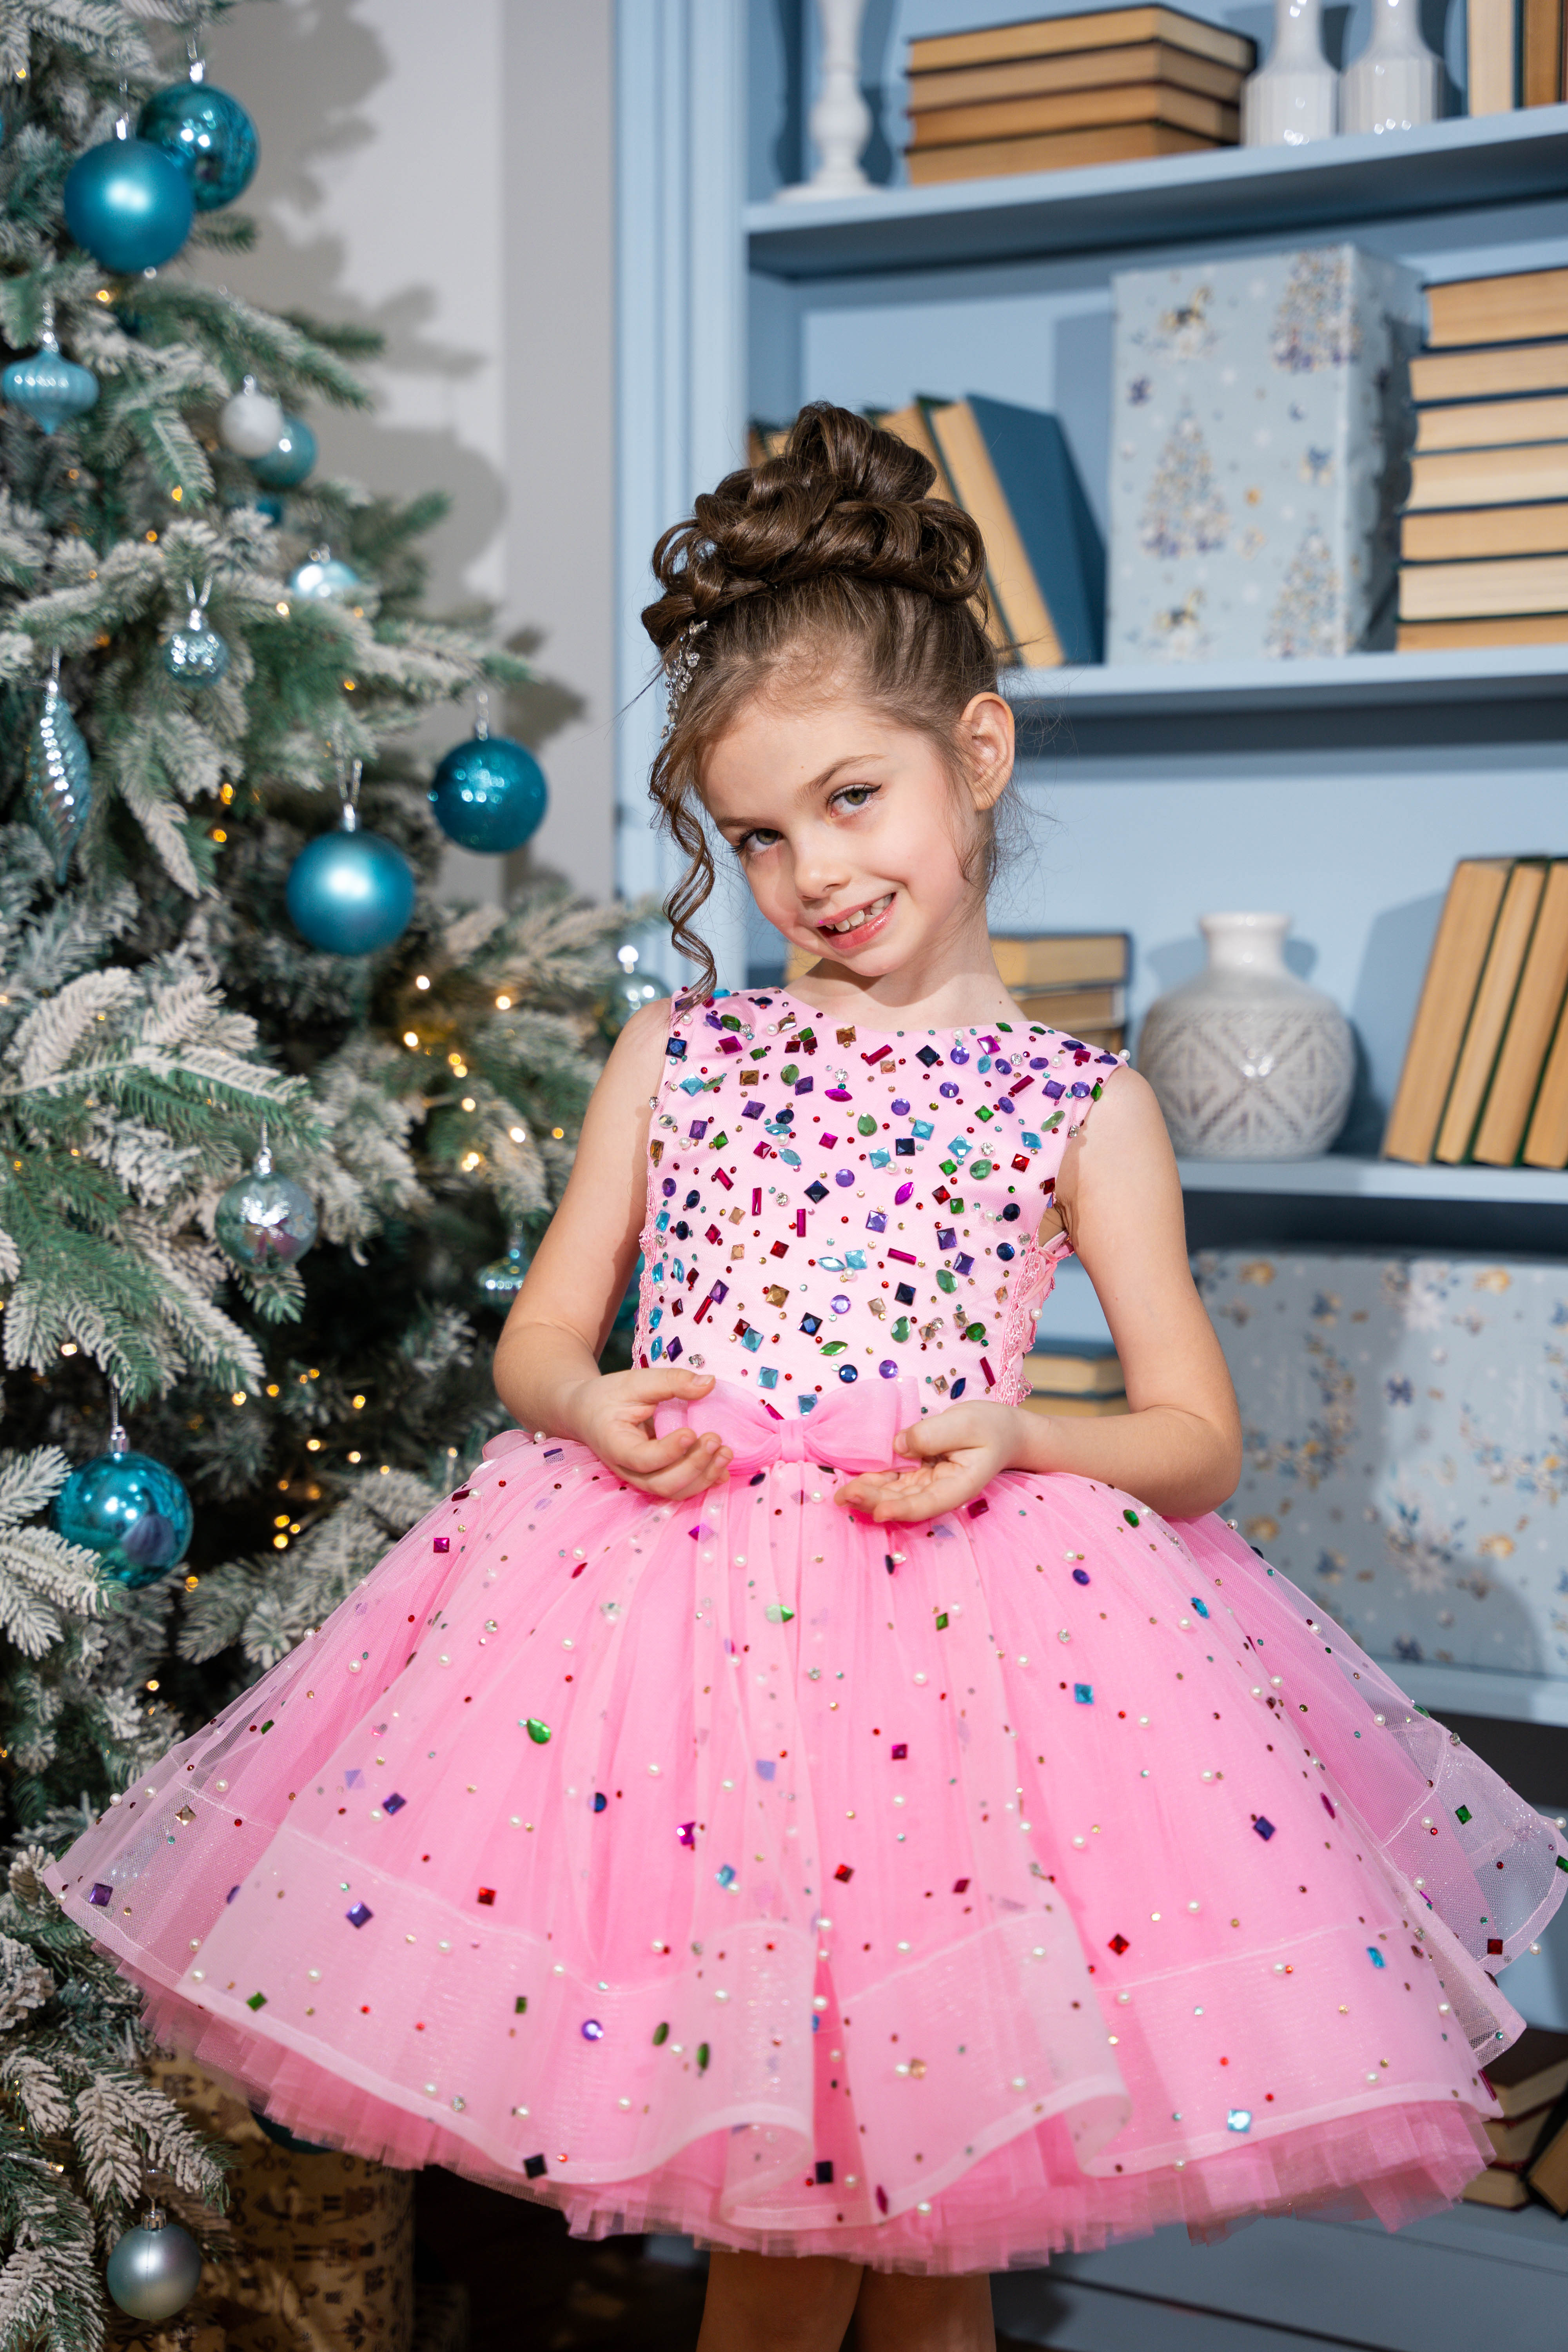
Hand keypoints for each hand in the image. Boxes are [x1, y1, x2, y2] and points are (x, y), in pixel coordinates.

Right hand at [559, 1368, 732, 1498]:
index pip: (642, 1459)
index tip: (692, 1432)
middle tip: (716, 1439)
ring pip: (673, 1492)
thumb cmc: (609, 1396)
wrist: (588, 1413)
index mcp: (615, 1444)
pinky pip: (679, 1488)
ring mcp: (641, 1477)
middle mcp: (627, 1469)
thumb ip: (671, 1381)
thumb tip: (710, 1383)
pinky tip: (723, 1467)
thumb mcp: (635, 1381)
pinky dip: (703, 1481)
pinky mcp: (655, 1476)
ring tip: (726, 1453)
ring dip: (703, 1477)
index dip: (669, 1451)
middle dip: (693, 1466)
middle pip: (661, 1483)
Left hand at [834, 1401, 1022, 1523]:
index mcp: (961, 1485)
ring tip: (841, 1495)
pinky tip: (852, 1483)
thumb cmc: (990, 1426)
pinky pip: (894, 1481)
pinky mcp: (919, 1473)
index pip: (930, 1502)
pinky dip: (874, 1482)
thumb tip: (897, 1446)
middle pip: (906, 1502)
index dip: (903, 1509)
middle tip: (845, 1496)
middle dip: (874, 1500)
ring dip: (869, 1495)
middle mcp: (941, 1490)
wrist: (1002, 1431)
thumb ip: (933, 1433)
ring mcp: (928, 1483)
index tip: (879, 1511)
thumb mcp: (967, 1422)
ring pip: (896, 1494)